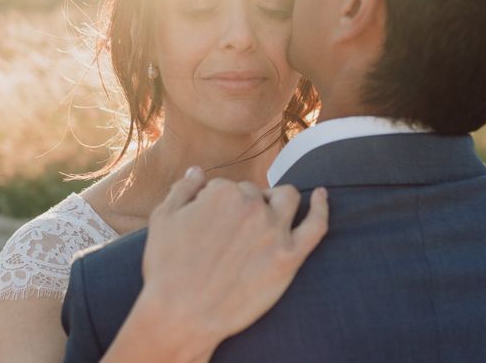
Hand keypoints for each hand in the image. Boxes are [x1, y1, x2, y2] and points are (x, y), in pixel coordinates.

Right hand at [135, 167, 329, 359]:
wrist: (182, 315)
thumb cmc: (167, 268)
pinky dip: (322, 207)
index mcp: (222, 192)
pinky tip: (322, 196)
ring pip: (288, 198)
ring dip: (278, 201)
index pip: (226, 188)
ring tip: (267, 217)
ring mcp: (274, 230)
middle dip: (243, 207)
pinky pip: (316, 225)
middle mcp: (252, 205)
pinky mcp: (290, 257)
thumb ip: (184, 188)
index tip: (208, 226)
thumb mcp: (163, 219)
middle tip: (229, 235)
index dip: (215, 206)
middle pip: (254, 194)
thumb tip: (198, 171)